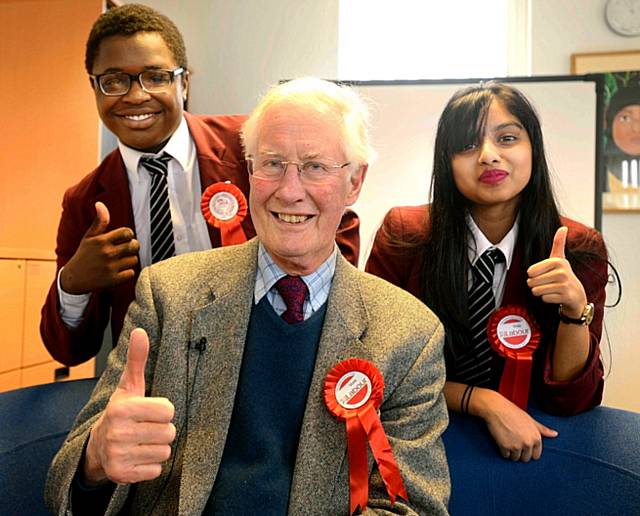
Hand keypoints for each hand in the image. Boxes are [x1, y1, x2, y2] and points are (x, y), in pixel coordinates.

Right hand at [60, 202, 139, 293]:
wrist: (73, 279)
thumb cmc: (84, 255)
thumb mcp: (89, 237)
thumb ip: (99, 222)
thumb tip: (100, 204)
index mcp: (101, 241)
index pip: (127, 232)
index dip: (128, 235)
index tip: (123, 240)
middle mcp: (106, 253)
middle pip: (134, 245)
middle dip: (132, 247)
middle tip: (125, 250)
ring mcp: (110, 267)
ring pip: (134, 259)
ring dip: (130, 260)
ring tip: (120, 261)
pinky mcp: (113, 280)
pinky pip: (131, 273)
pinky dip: (127, 273)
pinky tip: (119, 271)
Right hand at [84, 329, 175, 484]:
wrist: (97, 446)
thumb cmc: (122, 412)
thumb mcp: (129, 386)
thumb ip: (137, 360)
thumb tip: (140, 331)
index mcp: (122, 408)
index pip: (168, 410)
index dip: (163, 411)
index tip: (149, 412)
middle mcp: (118, 432)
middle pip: (169, 432)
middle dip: (161, 430)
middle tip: (146, 428)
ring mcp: (118, 455)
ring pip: (165, 452)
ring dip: (157, 448)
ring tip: (141, 442)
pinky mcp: (121, 475)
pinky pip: (156, 470)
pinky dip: (150, 465)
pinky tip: (137, 456)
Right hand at [481, 390, 557, 461]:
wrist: (497, 408)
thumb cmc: (513, 412)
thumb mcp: (531, 420)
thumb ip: (543, 429)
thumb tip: (555, 434)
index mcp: (536, 438)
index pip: (536, 455)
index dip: (529, 451)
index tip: (523, 445)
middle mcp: (528, 443)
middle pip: (525, 459)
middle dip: (520, 453)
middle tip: (514, 441)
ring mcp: (516, 446)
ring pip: (515, 458)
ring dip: (511, 452)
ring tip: (508, 439)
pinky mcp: (505, 447)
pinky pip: (505, 455)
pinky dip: (503, 450)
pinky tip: (502, 440)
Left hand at [526, 226, 586, 316]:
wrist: (577, 294)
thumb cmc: (563, 275)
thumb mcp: (560, 258)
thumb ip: (558, 243)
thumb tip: (563, 227)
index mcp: (557, 261)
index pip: (530, 271)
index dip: (533, 275)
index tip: (544, 274)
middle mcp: (561, 272)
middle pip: (531, 282)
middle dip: (536, 285)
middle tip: (548, 283)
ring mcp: (564, 284)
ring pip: (536, 291)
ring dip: (541, 292)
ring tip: (552, 289)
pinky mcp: (565, 296)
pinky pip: (544, 299)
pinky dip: (547, 299)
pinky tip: (556, 296)